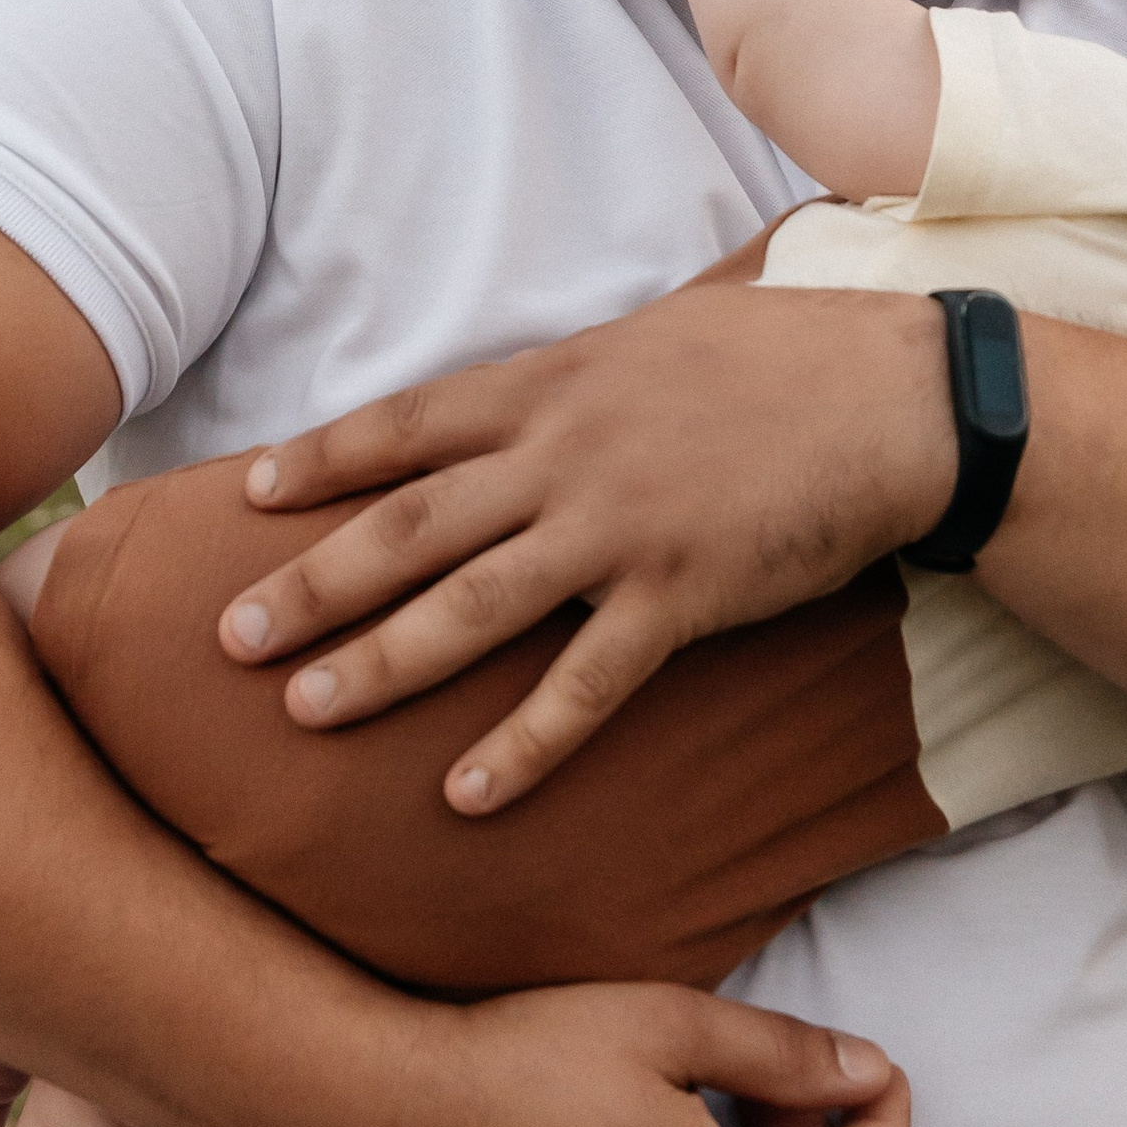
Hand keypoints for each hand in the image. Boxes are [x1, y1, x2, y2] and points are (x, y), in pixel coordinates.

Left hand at [224, 270, 956, 808]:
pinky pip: (586, 683)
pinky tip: (464, 795)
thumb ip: (586, 367)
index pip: (408, 424)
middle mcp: (565, 454)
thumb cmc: (788, 355)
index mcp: (554, 382)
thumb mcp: (665, 330)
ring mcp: (619, 528)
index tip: (249, 495)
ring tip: (305, 714)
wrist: (898, 396)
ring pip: (471, 607)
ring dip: (381, 663)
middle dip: (310, 582)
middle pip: (409, 526)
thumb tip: (542, 372)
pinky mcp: (682, 596)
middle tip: (227, 638)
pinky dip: (522, 743)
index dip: (323, 462)